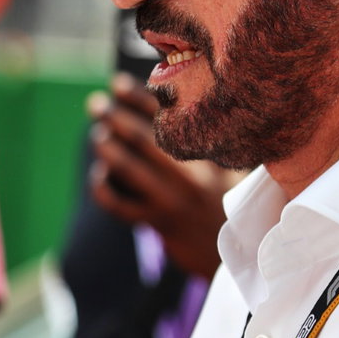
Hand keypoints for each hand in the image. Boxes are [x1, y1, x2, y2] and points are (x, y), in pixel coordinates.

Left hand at [86, 73, 245, 278]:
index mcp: (211, 154)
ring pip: (129, 168)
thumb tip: (174, 100)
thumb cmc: (234, 203)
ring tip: (98, 136)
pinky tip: (100, 177)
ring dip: (107, 148)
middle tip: (96, 105)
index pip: (169, 117)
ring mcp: (174, 201)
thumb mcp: (237, 169)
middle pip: (144, 138)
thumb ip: (217, 140)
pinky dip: (104, 189)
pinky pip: (121, 205)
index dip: (139, 97)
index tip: (117, 83)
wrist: (242, 255)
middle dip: (115, 116)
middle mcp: (192, 175)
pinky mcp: (160, 224)